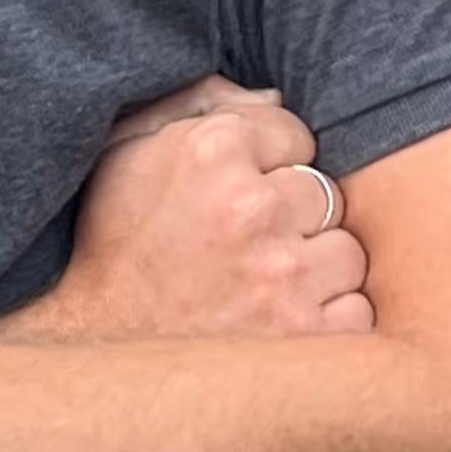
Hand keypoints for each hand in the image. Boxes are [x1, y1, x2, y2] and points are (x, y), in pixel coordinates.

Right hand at [33, 75, 371, 341]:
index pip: (296, 134)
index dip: (271, 167)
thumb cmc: (114, 250)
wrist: (95, 354)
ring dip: (316, 272)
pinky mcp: (301, 335)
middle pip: (326, 192)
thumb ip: (202, 104)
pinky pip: (355, 313)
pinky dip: (327, 323)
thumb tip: (276, 98)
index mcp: (213, 149)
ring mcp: (282, 274)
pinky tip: (280, 327)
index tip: (238, 197)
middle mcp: (253, 205)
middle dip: (295, 220)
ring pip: (347, 253)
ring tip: (262, 290)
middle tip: (249, 249)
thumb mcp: (129, 151)